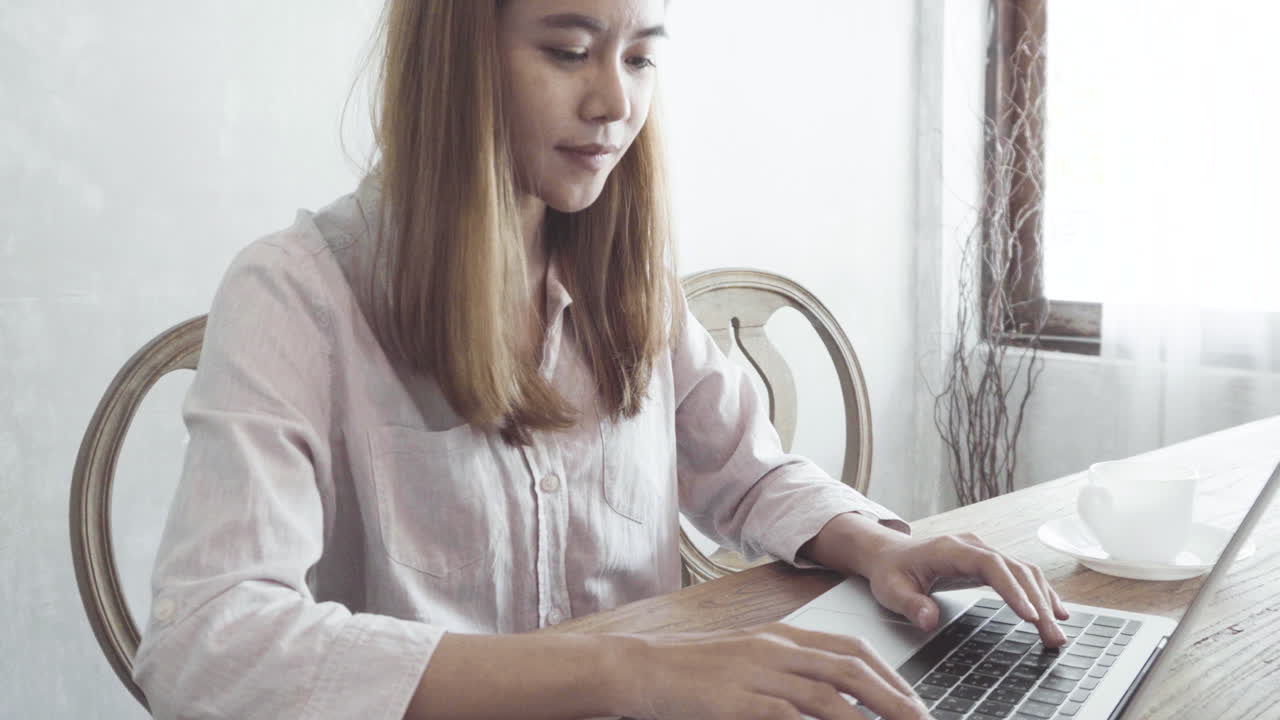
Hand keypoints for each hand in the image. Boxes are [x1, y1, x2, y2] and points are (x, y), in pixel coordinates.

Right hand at [610, 623, 930, 719]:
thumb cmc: (687, 669)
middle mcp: (774, 650)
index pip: (848, 648)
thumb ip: (783, 668)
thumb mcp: (742, 658)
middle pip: (850, 671)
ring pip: (829, 698)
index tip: (914, 701)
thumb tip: (827, 695)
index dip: (888, 675)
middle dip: (894, 700)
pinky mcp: (738, 703)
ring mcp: (757, 675)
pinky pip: (790, 719)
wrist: (637, 668)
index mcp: (778, 636)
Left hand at [866, 532, 1069, 646]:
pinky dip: (1039, 593)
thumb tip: (928, 620)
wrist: (888, 553)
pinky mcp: (989, 563)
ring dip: (1044, 600)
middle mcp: (973, 547)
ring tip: (1057, 633)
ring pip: (1024, 572)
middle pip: (1016, 570)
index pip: (992, 566)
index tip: (1030, 616)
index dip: (1013, 590)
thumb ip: (909, 604)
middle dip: (1039, 603)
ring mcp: (983, 553)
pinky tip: (1054, 612)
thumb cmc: (891, 571)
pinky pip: (1020, 575)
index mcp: (951, 549)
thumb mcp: (890, 590)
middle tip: (1053, 637)